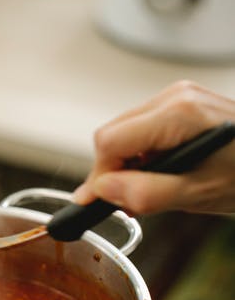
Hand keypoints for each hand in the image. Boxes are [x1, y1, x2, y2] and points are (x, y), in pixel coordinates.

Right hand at [73, 81, 234, 214]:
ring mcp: (177, 96)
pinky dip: (143, 154)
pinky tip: (164, 170)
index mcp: (177, 114)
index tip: (100, 203)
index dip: (100, 176)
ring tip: (156, 186)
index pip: (109, 142)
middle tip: (133, 200)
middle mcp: (173, 97)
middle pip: (112, 134)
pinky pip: (141, 128)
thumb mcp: (198, 194)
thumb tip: (104, 191)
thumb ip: (148, 194)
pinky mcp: (180, 102)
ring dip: (129, 164)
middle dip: (115, 170)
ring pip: (123, 132)